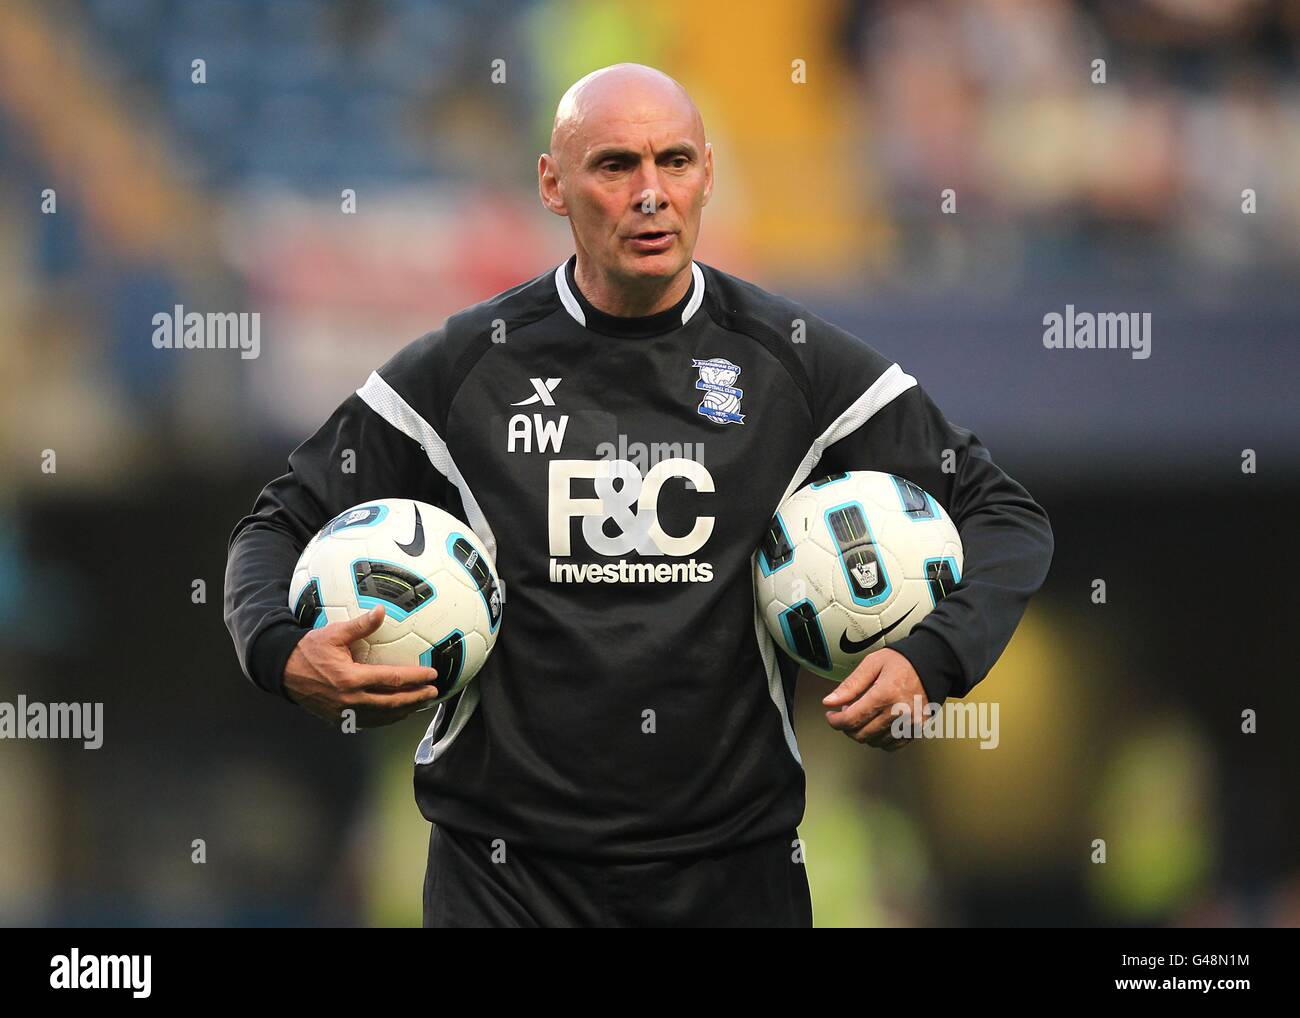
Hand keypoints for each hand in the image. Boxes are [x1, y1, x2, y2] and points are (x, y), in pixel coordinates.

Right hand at [283, 605, 440, 727]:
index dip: (415, 678)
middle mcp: (350, 699)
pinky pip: (369, 721)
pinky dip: (387, 718)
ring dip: (404, 710)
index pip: (392, 679)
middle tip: (433, 692)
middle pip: (392, 702)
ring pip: (383, 716)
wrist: (282, 671)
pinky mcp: (339, 719)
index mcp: (351, 678)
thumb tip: (381, 611)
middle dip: (416, 698)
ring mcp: (344, 712)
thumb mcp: (333, 634)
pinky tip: (396, 712)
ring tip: (420, 703)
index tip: (432, 675)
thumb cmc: (308, 650)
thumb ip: (360, 625)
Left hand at [820, 648, 927, 750]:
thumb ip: (850, 685)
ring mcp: (910, 723)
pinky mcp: (918, 729)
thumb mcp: (873, 663)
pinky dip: (880, 739)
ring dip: (863, 732)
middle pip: (861, 734)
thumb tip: (830, 702)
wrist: (934, 663)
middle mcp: (899, 712)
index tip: (831, 715)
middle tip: (848, 712)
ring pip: (875, 742)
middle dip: (847, 727)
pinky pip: (892, 745)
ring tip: (865, 715)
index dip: (835, 721)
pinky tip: (877, 724)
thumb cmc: (904, 661)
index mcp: (885, 694)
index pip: (851, 719)